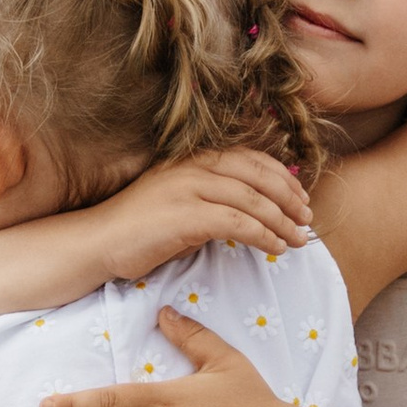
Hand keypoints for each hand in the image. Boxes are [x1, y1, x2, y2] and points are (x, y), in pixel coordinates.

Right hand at [83, 147, 310, 278]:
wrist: (98, 241)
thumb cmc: (140, 228)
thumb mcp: (181, 202)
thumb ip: (213, 199)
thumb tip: (255, 211)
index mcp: (193, 158)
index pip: (250, 159)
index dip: (281, 177)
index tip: (301, 198)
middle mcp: (193, 166)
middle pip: (258, 175)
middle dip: (289, 198)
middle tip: (308, 219)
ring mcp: (188, 188)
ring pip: (253, 199)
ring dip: (283, 221)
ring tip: (299, 239)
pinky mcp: (185, 216)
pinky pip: (237, 222)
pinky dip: (263, 235)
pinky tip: (276, 248)